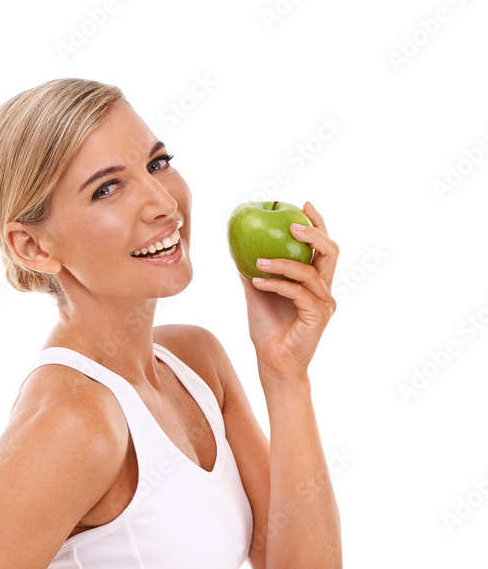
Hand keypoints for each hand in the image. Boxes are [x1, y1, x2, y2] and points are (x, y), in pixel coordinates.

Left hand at [239, 201, 338, 382]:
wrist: (272, 363)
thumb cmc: (267, 331)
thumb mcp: (256, 294)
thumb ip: (253, 271)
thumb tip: (238, 246)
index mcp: (315, 282)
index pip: (323, 247)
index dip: (318, 224)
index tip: (303, 205)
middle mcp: (325, 290)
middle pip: (330, 252)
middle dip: (313, 234)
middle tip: (291, 225)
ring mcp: (324, 303)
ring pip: (310, 272)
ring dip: (282, 263)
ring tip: (258, 262)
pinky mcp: (318, 316)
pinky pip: (298, 292)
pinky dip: (277, 285)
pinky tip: (257, 282)